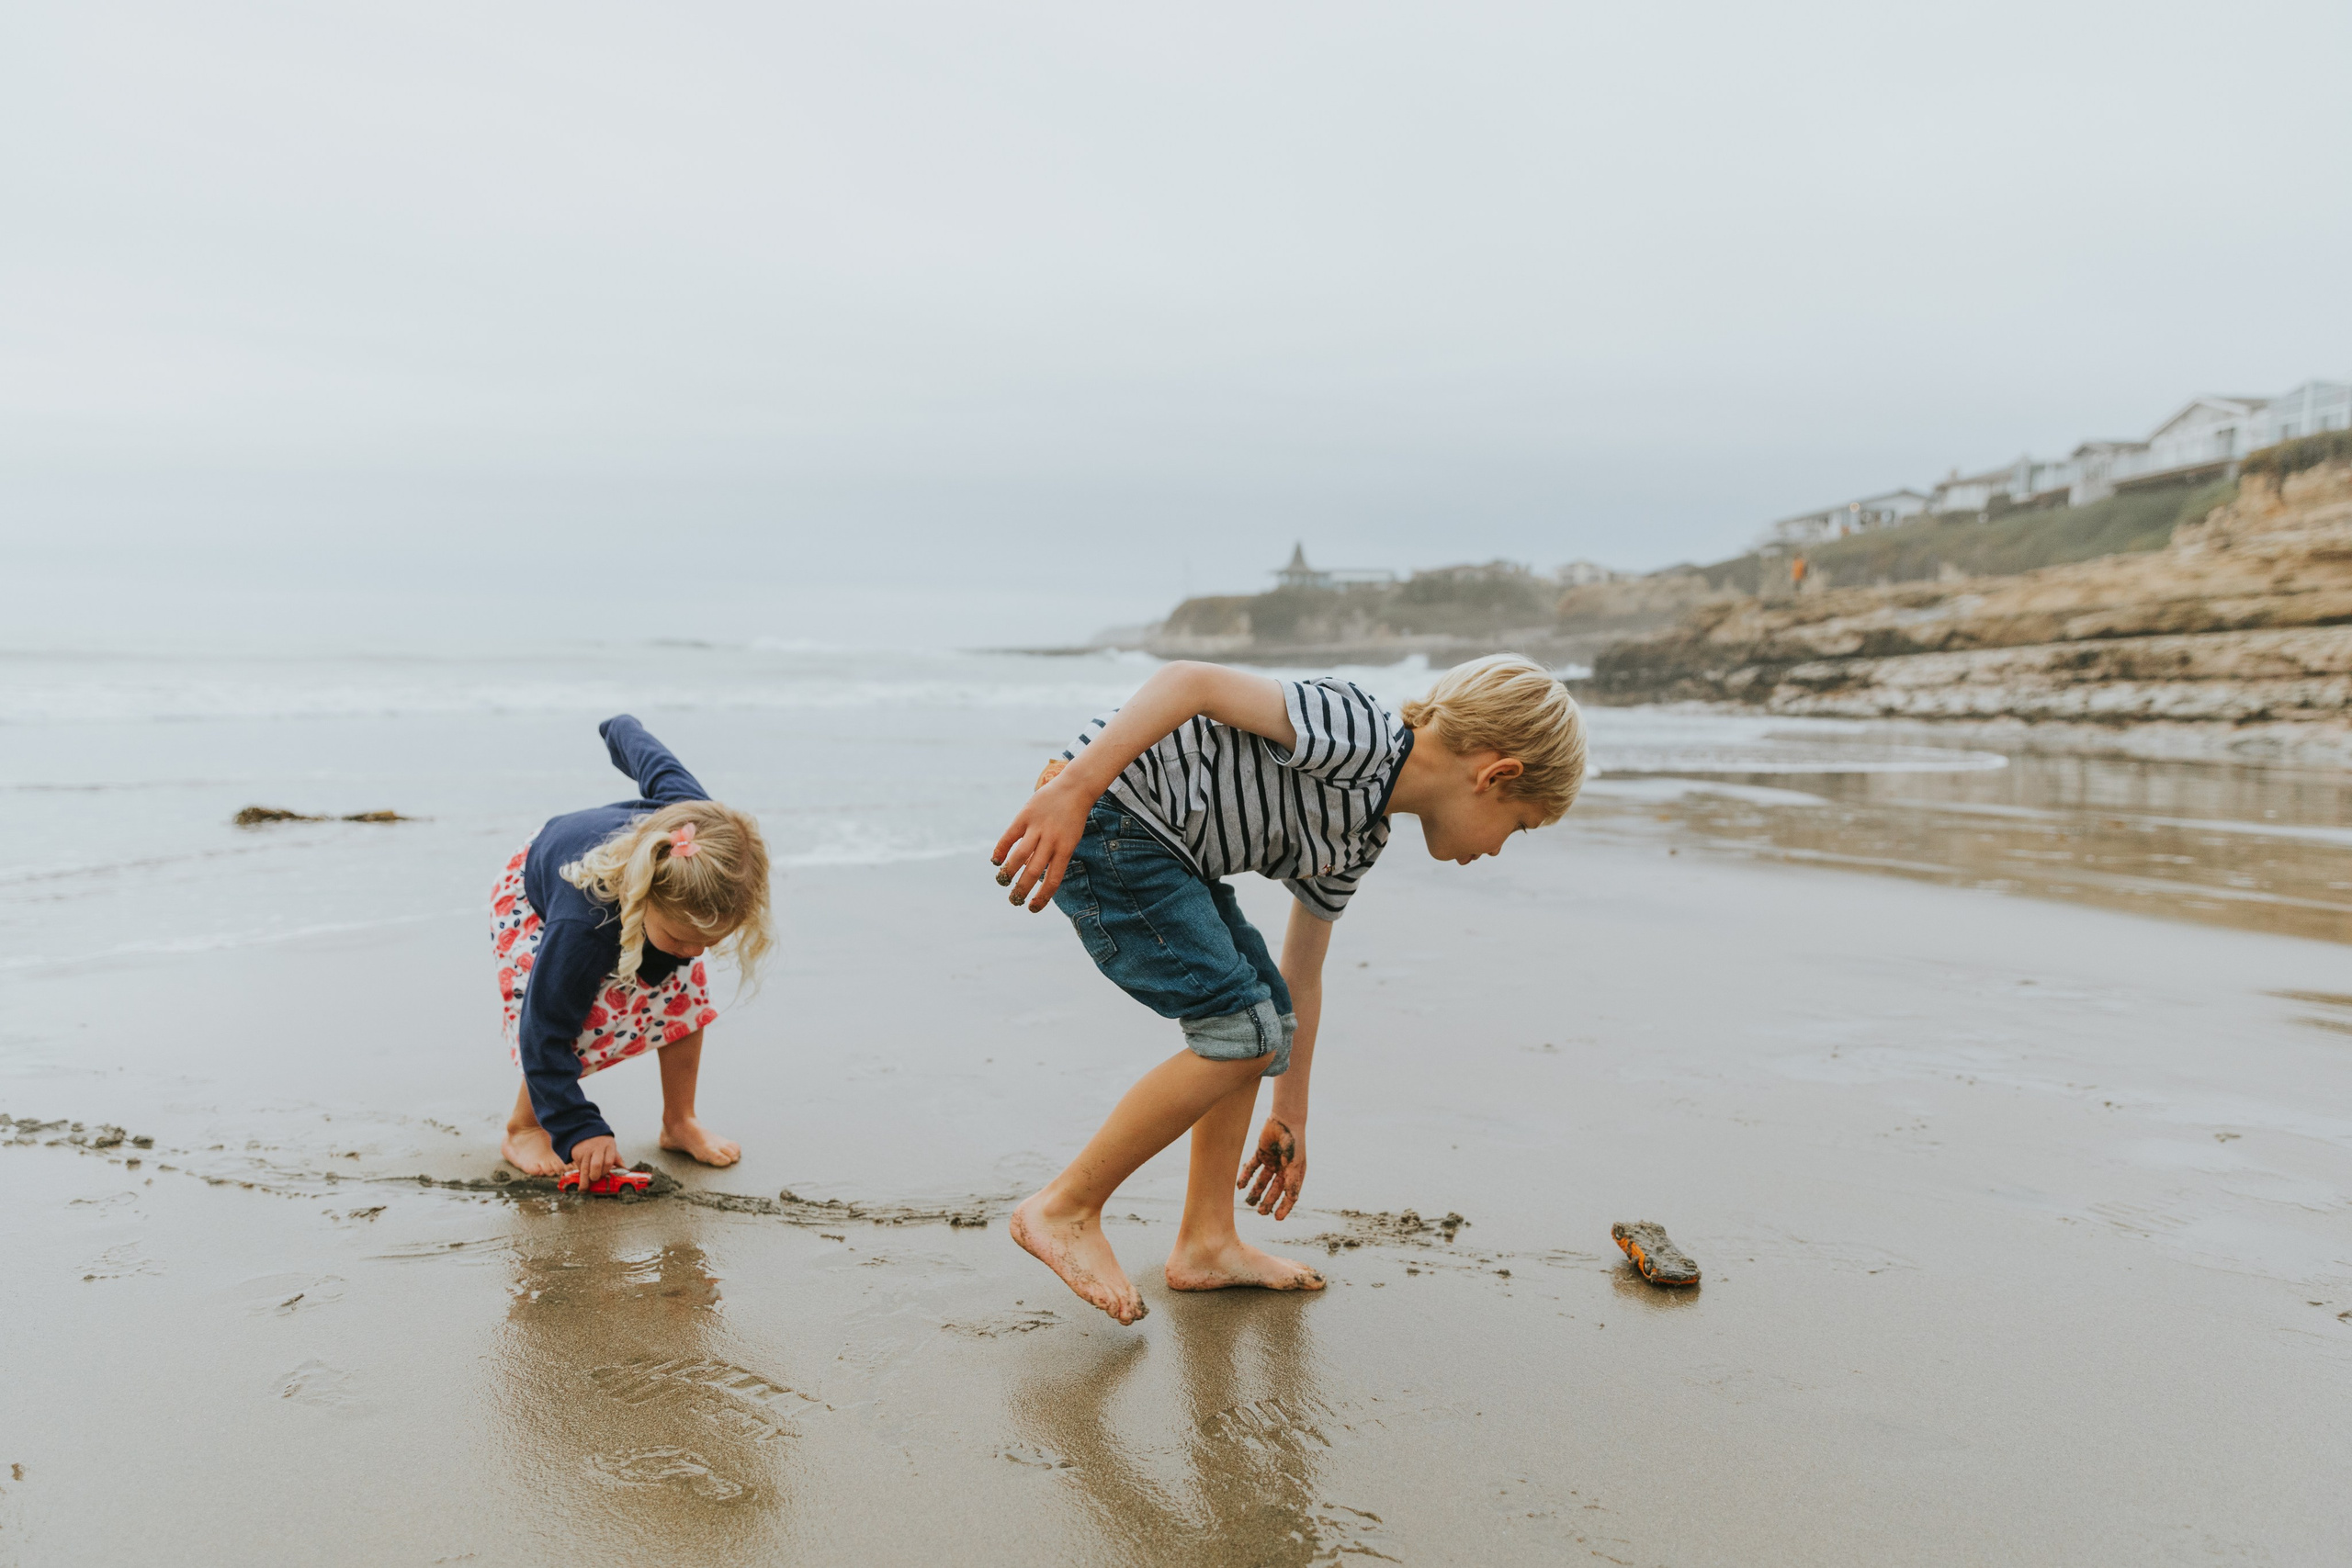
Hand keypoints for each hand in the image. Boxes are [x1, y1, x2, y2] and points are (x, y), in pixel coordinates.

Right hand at [567, 1135, 620, 1184]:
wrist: (586, 1130)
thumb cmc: (601, 1143)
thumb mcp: (611, 1147)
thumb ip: (617, 1159)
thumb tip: (625, 1171)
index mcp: (608, 1146)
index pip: (609, 1162)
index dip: (606, 1171)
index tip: (604, 1177)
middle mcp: (597, 1148)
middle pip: (596, 1165)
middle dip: (595, 1176)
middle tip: (595, 1180)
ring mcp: (586, 1151)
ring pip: (585, 1168)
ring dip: (584, 1180)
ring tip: (583, 1189)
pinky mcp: (577, 1153)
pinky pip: (579, 1167)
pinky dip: (580, 1173)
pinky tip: (582, 1176)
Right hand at [992, 775, 1089, 912]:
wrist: (1074, 788)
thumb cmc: (1071, 818)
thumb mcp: (1069, 839)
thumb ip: (1053, 855)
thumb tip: (1031, 874)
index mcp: (1065, 849)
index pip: (1053, 880)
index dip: (1042, 897)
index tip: (1032, 909)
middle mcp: (1051, 840)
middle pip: (1034, 871)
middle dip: (1021, 889)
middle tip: (1014, 900)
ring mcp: (1038, 827)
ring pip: (1019, 856)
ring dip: (1008, 872)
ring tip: (1002, 881)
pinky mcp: (1025, 816)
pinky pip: (1010, 836)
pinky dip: (1001, 850)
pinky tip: (996, 861)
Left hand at [1236, 1116, 1305, 1219]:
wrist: (1285, 1120)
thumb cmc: (1294, 1142)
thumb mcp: (1294, 1164)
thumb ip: (1292, 1181)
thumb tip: (1292, 1199)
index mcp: (1295, 1173)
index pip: (1290, 1194)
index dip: (1285, 1207)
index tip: (1278, 1218)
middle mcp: (1284, 1169)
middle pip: (1274, 1189)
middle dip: (1268, 1201)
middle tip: (1261, 1212)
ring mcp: (1272, 1161)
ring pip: (1262, 1180)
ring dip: (1256, 1191)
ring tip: (1249, 1202)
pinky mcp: (1261, 1154)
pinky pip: (1252, 1167)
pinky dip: (1246, 1176)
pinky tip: (1240, 1186)